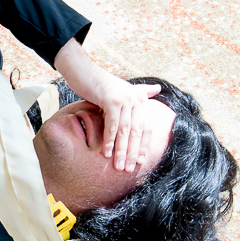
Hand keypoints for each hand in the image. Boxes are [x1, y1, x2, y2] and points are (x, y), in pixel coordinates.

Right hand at [54, 38, 160, 171]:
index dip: (143, 146)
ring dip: (122, 152)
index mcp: (141, 98)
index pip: (146, 127)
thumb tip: (157, 89)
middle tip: (129, 169)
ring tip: (119, 167)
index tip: (140, 162)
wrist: (82, 71)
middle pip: (137, 132)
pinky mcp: (112, 101)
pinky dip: (110, 141)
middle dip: (133, 153)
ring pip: (126, 132)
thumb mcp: (120, 89)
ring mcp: (125, 99)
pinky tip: (107, 153)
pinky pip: (112, 126)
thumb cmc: (98, 83)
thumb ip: (140, 91)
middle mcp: (137, 99)